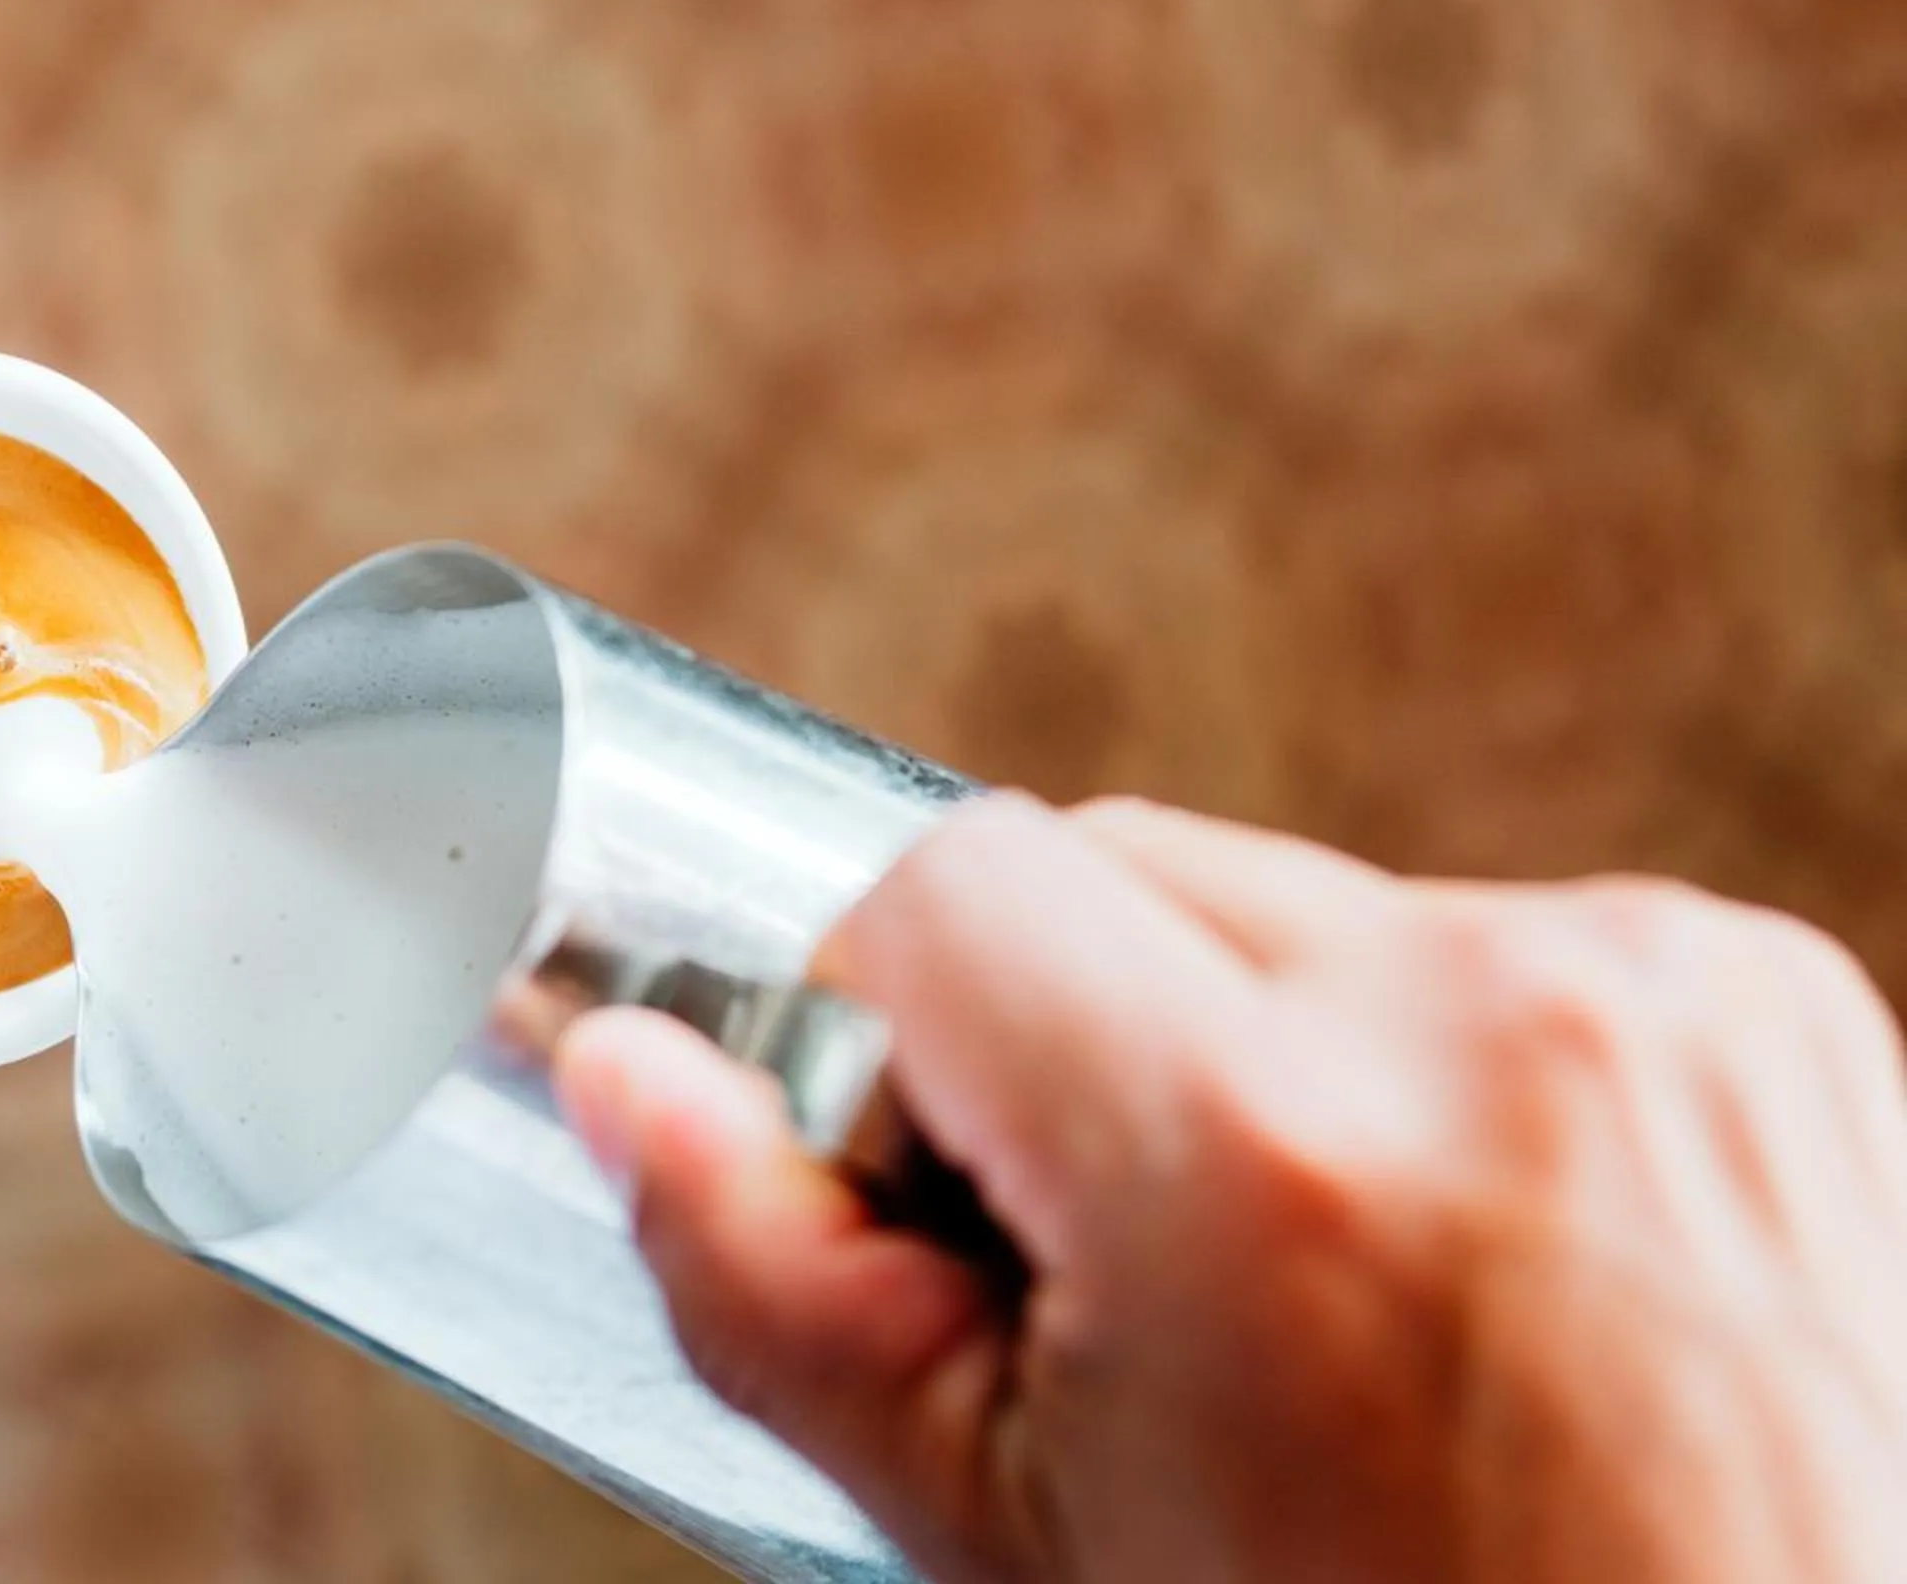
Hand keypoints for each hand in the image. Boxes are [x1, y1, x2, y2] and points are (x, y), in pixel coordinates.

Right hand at [558, 793, 1906, 1583]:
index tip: (958, 1214)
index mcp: (1260, 1156)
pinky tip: (1477, 1257)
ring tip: (1335, 1293)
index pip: (936, 887)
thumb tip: (620, 1075)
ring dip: (1251, 1047)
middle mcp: (1477, 1015)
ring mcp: (1649, 987)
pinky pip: (1479, 943)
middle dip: (1066, 1043)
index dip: (896, 1052)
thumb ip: (776, 1291)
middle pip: (1112, 867)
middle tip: (1136, 1285)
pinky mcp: (1763, 989)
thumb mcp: (1030, 1553)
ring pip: (1292, 903)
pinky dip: (1430, 1063)